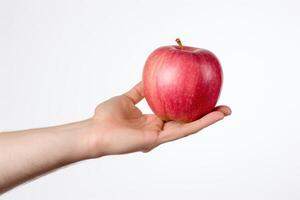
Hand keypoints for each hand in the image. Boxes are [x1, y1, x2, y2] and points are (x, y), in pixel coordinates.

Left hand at [87, 82, 230, 156]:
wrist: (95, 131)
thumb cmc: (106, 117)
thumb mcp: (126, 98)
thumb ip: (139, 91)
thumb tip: (148, 77)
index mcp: (153, 121)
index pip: (176, 113)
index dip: (190, 106)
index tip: (202, 96)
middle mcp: (159, 129)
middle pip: (186, 121)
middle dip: (205, 114)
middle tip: (222, 105)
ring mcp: (160, 136)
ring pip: (189, 127)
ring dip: (208, 120)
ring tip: (225, 111)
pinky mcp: (158, 139)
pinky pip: (181, 130)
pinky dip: (199, 123)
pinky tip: (213, 116)